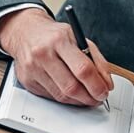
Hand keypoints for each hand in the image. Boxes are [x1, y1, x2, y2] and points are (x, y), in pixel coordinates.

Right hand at [0, 8, 114, 105]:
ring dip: (78, 100)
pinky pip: (51, 97)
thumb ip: (96, 60)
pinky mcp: (27, 81)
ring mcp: (32, 69)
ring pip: (61, 95)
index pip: (82, 69)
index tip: (105, 91)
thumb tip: (107, 84)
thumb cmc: (55, 36)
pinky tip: (70, 92)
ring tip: (87, 96)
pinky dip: (65, 98)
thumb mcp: (79, 38)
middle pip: (71, 87)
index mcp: (59, 40)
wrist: (26, 32)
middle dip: (89, 97)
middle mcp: (43, 54)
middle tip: (98, 98)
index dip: (97, 85)